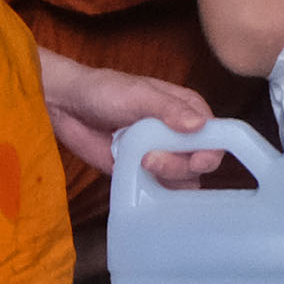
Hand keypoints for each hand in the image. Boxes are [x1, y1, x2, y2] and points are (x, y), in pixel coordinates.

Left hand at [37, 50, 224, 185]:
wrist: (68, 107)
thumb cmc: (106, 91)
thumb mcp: (139, 95)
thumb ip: (168, 109)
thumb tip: (199, 125)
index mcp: (187, 109)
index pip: (216, 134)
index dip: (211, 149)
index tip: (196, 158)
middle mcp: (180, 134)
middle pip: (200, 161)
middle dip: (180, 165)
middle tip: (151, 158)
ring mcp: (162, 154)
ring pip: (183, 178)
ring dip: (167, 177)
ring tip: (139, 162)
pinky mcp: (143, 173)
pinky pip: (161, 190)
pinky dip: (156, 192)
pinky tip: (141, 181)